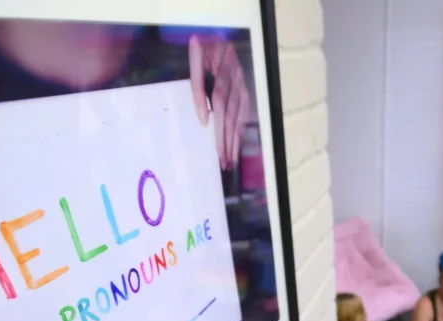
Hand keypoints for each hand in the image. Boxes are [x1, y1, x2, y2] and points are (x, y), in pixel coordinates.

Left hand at [189, 35, 250, 169]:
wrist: (221, 35)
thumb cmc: (205, 48)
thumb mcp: (195, 60)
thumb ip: (198, 87)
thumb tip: (204, 119)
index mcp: (224, 76)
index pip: (220, 105)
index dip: (219, 131)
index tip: (216, 148)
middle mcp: (238, 84)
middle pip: (232, 117)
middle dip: (228, 142)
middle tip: (224, 163)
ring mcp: (244, 88)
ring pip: (240, 118)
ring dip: (236, 141)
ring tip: (231, 160)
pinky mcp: (246, 91)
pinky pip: (246, 114)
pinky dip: (241, 131)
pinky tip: (237, 144)